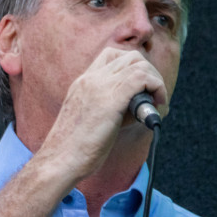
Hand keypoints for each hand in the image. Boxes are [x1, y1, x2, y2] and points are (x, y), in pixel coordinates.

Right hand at [38, 48, 164, 180]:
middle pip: (129, 56)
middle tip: (153, 95)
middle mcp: (89, 79)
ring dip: (155, 80)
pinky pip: (141, 78)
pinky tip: (157, 105)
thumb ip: (111, 107)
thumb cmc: (74, 149)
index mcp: (82, 82)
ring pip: (138, 63)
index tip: (141, 88)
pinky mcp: (110, 100)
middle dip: (148, 72)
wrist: (59, 161)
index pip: (111, 56)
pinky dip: (156, 86)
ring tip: (156, 101)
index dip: (132, 67)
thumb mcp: (89, 118)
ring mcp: (98, 86)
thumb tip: (140, 106)